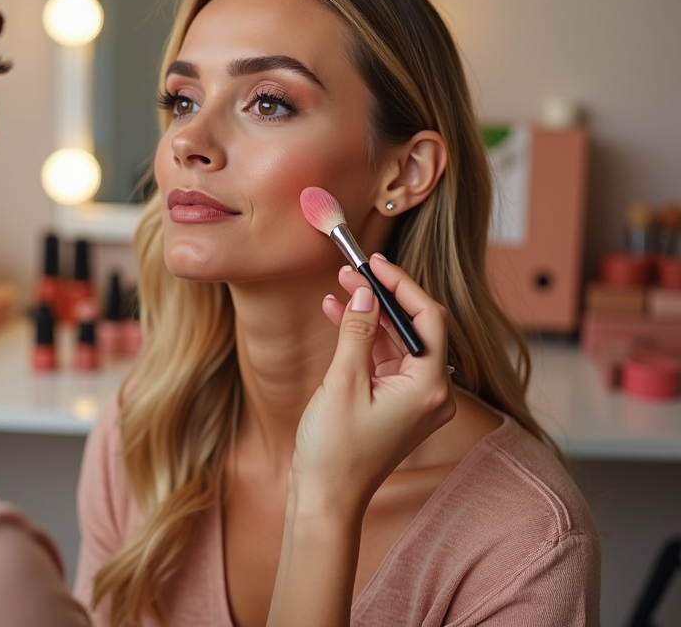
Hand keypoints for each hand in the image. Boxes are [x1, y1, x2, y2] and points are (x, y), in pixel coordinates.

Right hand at [291, 254, 455, 514]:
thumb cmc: (335, 449)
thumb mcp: (343, 382)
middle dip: (384, 296)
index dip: (402, 285)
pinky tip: (336, 315)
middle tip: (352, 271)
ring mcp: (417, 399)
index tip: (374, 263)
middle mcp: (433, 392)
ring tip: (340, 287)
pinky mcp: (399, 403)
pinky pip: (387, 360)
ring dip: (372, 314)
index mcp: (430, 386)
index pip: (429, 318)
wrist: (327, 497)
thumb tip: (366, 293)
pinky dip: (366, 338)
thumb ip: (358, 331)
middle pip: (417, 327)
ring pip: (400, 341)